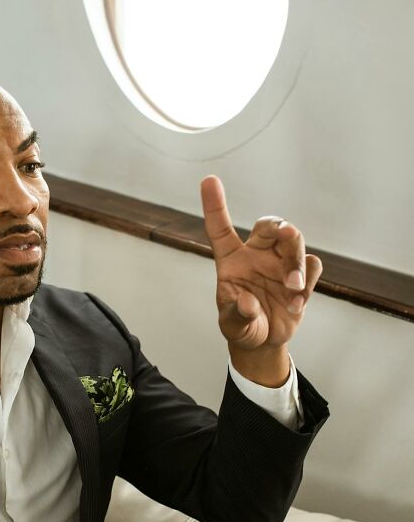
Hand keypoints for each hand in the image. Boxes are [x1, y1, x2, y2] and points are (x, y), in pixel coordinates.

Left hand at [200, 176, 321, 362]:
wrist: (265, 341)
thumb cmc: (242, 325)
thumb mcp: (233, 325)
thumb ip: (237, 315)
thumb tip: (248, 303)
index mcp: (231, 260)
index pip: (220, 228)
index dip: (214, 205)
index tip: (209, 180)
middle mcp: (257, 254)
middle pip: (270, 226)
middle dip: (280, 227)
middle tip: (289, 234)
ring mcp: (281, 263)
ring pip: (294, 241)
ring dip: (297, 262)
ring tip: (292, 288)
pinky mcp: (302, 276)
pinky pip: (312, 265)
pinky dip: (308, 281)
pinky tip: (296, 304)